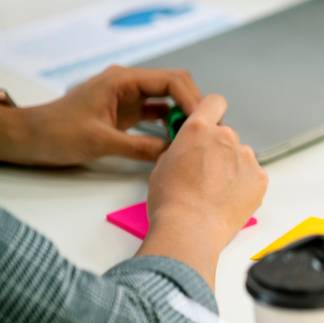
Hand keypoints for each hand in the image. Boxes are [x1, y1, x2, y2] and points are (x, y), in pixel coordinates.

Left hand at [0, 65, 200, 165]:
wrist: (32, 138)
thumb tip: (173, 154)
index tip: (202, 122)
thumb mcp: (101, 142)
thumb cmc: (57, 133)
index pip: (171, 81)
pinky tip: (178, 141)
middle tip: (205, 130)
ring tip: (195, 137)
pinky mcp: (128, 112)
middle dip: (193, 105)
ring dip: (184, 115)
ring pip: (170, 100)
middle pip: (175, 86)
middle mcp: (129, 84)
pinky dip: (171, 125)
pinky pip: (159, 114)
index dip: (192, 99)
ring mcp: (129, 98)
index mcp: (122, 81)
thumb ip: (139, 147)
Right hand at [137, 94, 266, 286]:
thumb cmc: (171, 201)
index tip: (208, 123)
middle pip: (226, 135)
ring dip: (232, 166)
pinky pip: (253, 174)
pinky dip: (244, 183)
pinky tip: (229, 199)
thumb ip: (181, 148)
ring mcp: (246, 158)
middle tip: (205, 173)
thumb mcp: (162, 164)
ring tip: (216, 191)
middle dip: (218, 148)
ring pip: (240, 155)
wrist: (191, 229)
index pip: (214, 102)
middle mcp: (226, 137)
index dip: (211, 111)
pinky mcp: (260, 178)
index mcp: (199, 129)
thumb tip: (189, 151)